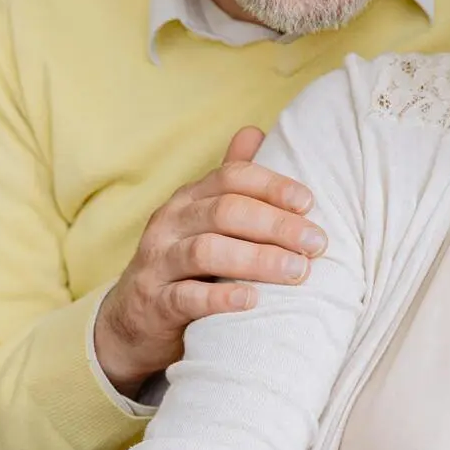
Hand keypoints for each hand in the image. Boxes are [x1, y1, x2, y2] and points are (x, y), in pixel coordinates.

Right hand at [94, 127, 327, 398]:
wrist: (134, 319)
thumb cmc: (184, 263)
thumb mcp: (203, 219)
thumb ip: (230, 181)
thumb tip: (255, 131)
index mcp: (189, 198)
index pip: (232, 177)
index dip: (272, 185)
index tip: (309, 203)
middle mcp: (170, 223)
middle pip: (225, 211)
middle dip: (276, 225)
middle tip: (316, 243)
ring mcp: (158, 262)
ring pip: (206, 251)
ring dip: (257, 259)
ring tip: (296, 271)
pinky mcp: (154, 303)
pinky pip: (186, 297)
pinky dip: (220, 298)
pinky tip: (253, 301)